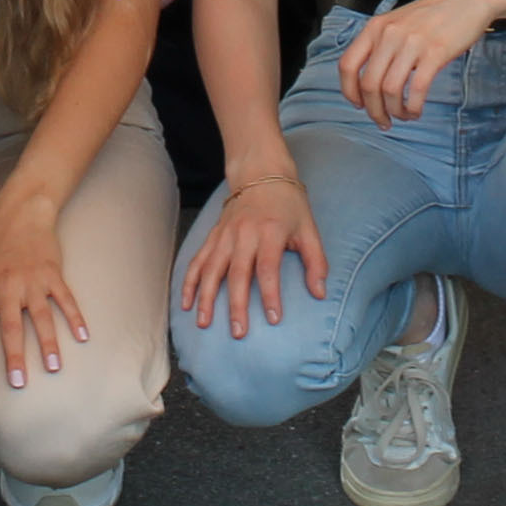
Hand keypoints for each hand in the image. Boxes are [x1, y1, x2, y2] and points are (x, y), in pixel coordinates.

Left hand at [0, 192, 87, 398]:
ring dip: (48, 342)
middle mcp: (5, 286)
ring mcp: (31, 279)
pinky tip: (82, 336)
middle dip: (13, 357)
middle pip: (9, 326)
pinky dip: (74, 316)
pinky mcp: (52, 273)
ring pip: (40, 315)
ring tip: (54, 367)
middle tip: (18, 384)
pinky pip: (64, 298)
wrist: (19, 213)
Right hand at [177, 170, 326, 339]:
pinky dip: (189, 282)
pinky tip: (186, 303)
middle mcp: (244, 234)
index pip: (268, 268)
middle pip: (237, 273)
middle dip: (236, 305)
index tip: (274, 319)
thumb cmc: (288, 204)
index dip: (271, 294)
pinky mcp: (213, 236)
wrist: (260, 173)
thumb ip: (315, 261)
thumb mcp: (309, 228)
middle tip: (238, 332)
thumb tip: (319, 293)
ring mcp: (225, 235)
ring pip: (212, 269)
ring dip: (206, 298)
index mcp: (270, 232)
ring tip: (204, 323)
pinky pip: (197, 261)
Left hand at [336, 0, 505, 124]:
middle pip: (368, 84)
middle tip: (383, 121)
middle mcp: (389, 34)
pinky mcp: (435, 52)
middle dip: (374, 110)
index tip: (359, 106)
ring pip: (390, 90)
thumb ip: (381, 46)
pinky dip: (413, 107)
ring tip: (403, 115)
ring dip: (394, 111)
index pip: (348, 65)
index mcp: (375, 28)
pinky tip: (416, 110)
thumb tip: (369, 83)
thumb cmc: (432, 15)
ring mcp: (411, 43)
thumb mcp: (397, 23)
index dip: (349, 92)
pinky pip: (416, 89)